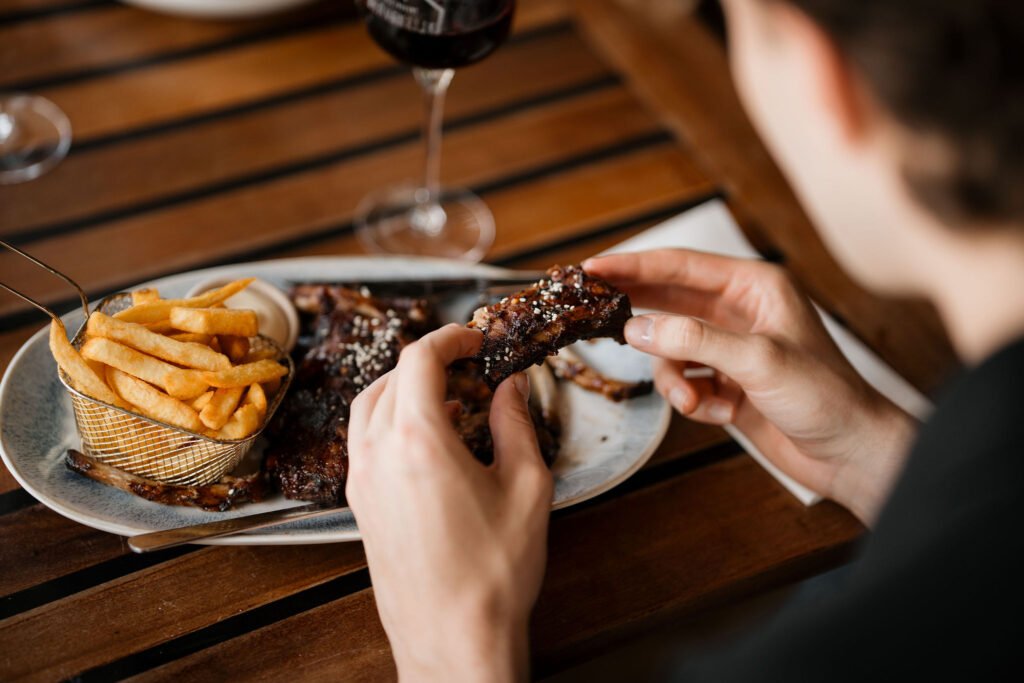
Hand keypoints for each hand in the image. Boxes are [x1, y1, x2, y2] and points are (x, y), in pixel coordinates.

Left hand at [347, 324, 552, 681]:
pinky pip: (364, 439)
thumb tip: (511, 386)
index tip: (476, 337)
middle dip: (431, 360)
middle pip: (393, 377)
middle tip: (471, 364)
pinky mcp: (359, 504)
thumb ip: (515, 424)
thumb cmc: (494, 571)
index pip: (420, 358)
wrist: (453, 640)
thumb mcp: (526, 487)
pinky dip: (390, 419)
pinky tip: (427, 437)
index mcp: (418, 440)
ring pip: (369, 406)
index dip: (450, 337)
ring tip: (448, 396)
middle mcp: (377, 453)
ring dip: (404, 387)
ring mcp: (361, 480)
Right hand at [585, 250, 915, 523]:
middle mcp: (740, 312)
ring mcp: (732, 349)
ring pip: (671, 351)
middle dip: (639, 317)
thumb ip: (694, 341)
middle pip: (669, 302)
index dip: (632, 266)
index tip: (591, 270)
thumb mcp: (758, 361)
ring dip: (673, 378)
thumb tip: (637, 329)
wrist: (851, 454)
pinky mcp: (727, 383)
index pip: (680, 266)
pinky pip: (685, 382)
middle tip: (595, 317)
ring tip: (692, 401)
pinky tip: (721, 413)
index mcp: (755, 287)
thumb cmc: (826, 397)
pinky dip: (694, 400)